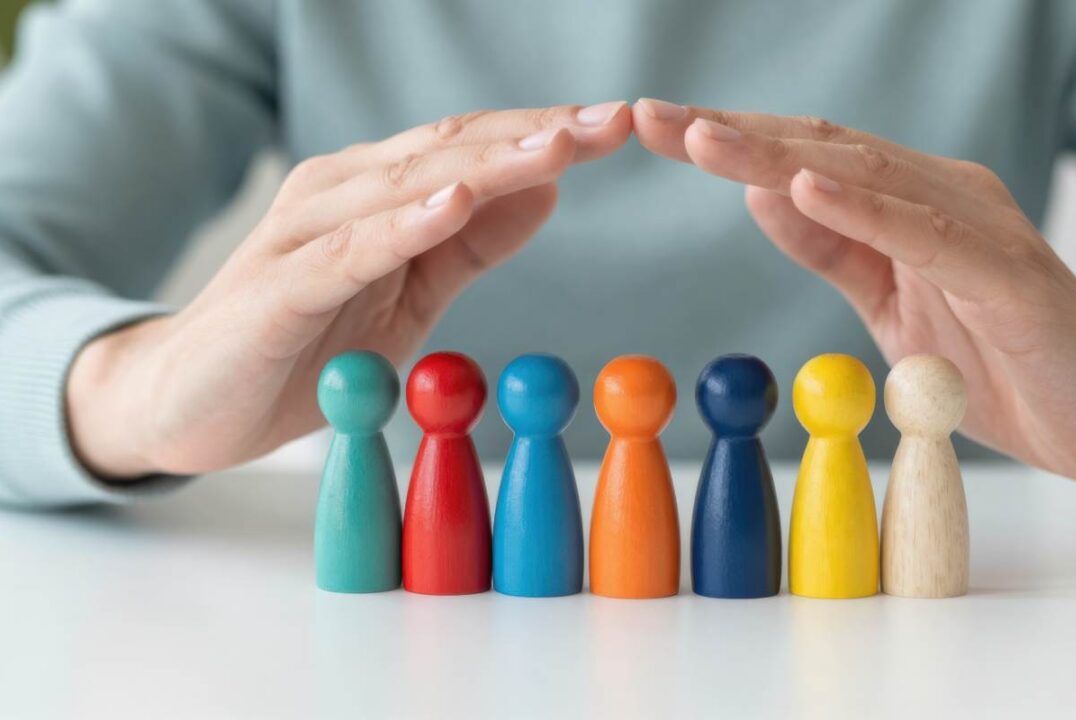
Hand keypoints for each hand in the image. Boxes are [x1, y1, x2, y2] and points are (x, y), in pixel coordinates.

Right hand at [68, 102, 632, 477]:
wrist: (190, 403)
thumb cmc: (304, 344)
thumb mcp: (409, 294)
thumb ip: (469, 245)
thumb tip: (547, 191)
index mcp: (378, 192)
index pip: (473, 148)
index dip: (547, 134)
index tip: (621, 124)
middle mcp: (342, 193)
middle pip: (452, 150)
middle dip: (538, 134)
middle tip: (613, 121)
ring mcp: (306, 233)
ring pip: (409, 185)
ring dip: (490, 163)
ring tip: (559, 147)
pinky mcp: (279, 286)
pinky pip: (350, 249)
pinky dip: (405, 223)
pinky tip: (455, 202)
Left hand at [634, 99, 1075, 493]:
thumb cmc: (1000, 362)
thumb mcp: (892, 305)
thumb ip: (837, 250)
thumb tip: (763, 196)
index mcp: (907, 205)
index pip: (803, 161)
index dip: (727, 143)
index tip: (652, 128)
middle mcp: (942, 197)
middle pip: (820, 151)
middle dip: (728, 133)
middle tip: (648, 115)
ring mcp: (979, 229)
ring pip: (864, 176)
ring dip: (775, 155)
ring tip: (700, 136)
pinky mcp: (1010, 276)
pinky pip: (926, 233)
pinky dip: (865, 207)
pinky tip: (804, 186)